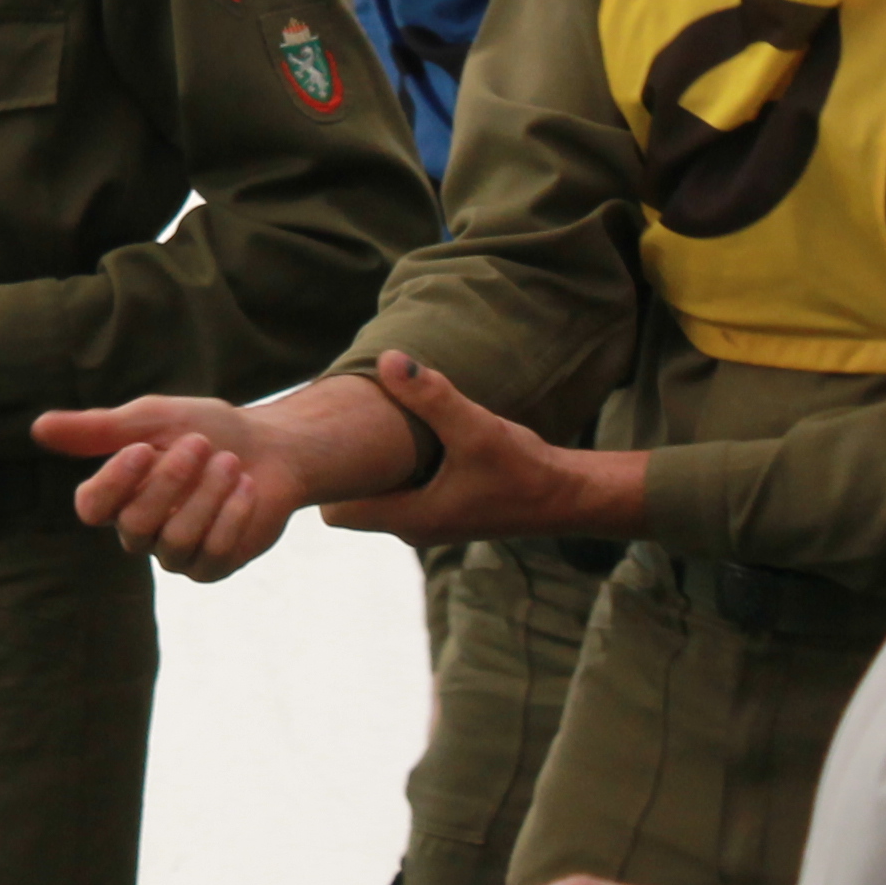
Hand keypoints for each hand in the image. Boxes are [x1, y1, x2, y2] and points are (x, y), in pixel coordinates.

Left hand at [322, 351, 647, 547]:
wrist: (566, 495)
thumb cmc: (523, 469)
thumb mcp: (475, 428)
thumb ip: (431, 396)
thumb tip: (388, 359)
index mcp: (409, 518)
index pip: (335, 511)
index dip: (321, 480)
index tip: (319, 439)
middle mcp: (412, 526)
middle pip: (349, 502)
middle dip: (340, 469)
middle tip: (332, 422)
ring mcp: (427, 518)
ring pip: (376, 493)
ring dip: (368, 464)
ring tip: (358, 420)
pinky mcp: (441, 505)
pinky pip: (398, 487)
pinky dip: (391, 464)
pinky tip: (396, 429)